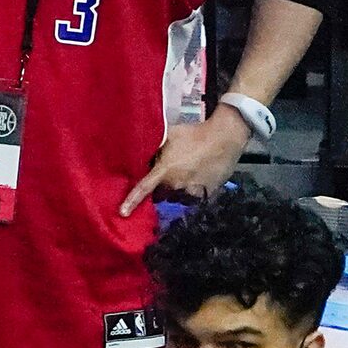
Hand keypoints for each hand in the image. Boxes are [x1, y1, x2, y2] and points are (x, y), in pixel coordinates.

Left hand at [121, 108, 252, 214]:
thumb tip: (143, 157)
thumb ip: (155, 149)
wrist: (225, 138)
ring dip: (176, 191)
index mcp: (164, 171)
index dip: (131, 202)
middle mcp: (176, 185)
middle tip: (164, 175)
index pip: (143, 189)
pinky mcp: (207, 194)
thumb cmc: (194, 134)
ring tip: (182, 175)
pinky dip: (191, 192)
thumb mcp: (169, 136)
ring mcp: (193, 192)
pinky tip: (195, 178)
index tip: (122, 213)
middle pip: (160, 195)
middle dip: (159, 189)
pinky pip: (193, 198)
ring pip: (177, 198)